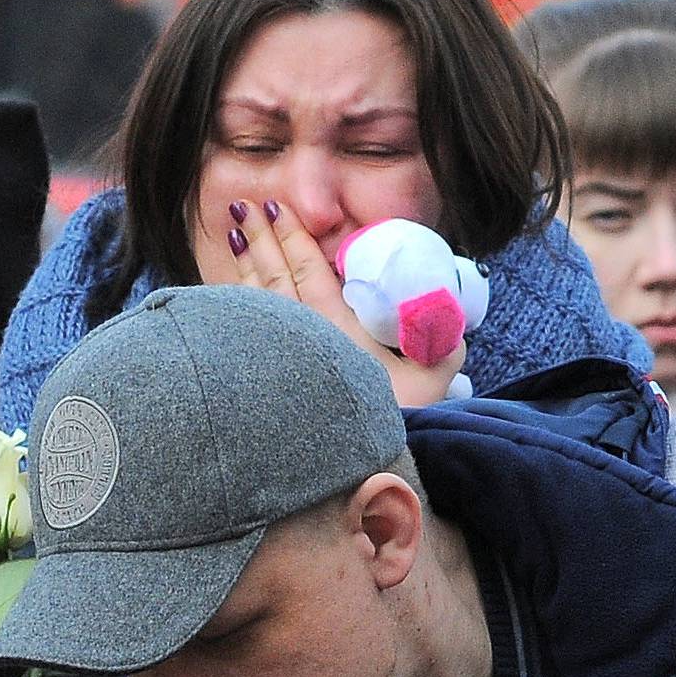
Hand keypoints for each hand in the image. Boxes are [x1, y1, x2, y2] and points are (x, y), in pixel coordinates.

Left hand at [227, 199, 467, 406]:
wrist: (355, 471)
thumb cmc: (396, 421)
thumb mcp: (432, 379)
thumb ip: (443, 345)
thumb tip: (452, 328)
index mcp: (337, 326)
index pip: (308, 270)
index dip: (291, 237)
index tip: (275, 207)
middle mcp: (300, 336)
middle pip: (274, 278)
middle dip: (259, 239)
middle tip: (242, 205)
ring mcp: (277, 359)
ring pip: (253, 302)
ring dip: (243, 266)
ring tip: (231, 235)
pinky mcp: (261, 383)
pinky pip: (242, 333)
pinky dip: (230, 306)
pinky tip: (223, 294)